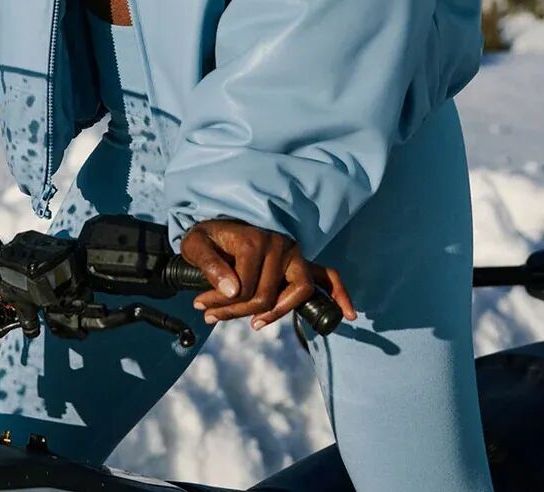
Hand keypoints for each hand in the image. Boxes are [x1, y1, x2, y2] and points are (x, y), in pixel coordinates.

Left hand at [180, 218, 356, 329]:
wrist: (219, 219)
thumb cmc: (207, 233)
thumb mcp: (195, 243)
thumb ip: (209, 265)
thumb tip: (231, 291)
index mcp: (254, 240)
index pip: (246, 290)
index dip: (223, 305)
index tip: (202, 308)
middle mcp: (280, 244)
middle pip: (267, 296)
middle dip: (236, 312)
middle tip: (210, 316)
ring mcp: (294, 251)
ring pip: (298, 291)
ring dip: (277, 312)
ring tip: (255, 324)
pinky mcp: (301, 259)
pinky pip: (328, 275)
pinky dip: (339, 294)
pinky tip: (347, 313)